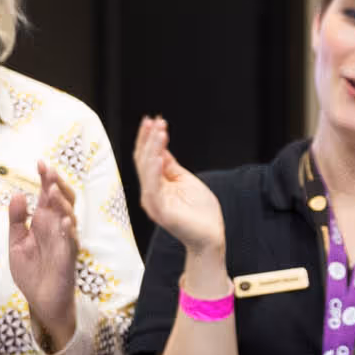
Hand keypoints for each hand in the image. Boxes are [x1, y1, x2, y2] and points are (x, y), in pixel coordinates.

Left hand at [5, 164, 82, 351]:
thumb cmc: (31, 272)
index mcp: (44, 222)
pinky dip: (69, 231)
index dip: (46, 179)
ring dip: (62, 203)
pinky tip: (65, 221)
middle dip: (57, 185)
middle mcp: (56, 228)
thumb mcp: (17, 243)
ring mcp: (64, 242)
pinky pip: (71, 242)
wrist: (40, 301)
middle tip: (49, 172)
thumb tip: (18, 194)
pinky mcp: (68, 258)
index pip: (47, 195)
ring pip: (69, 217)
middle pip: (63, 200)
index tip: (40, 163)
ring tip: (52, 191)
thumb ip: (17, 220)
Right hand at [133, 117, 227, 260]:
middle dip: (149, 139)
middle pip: (143, 161)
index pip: (146, 158)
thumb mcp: (185, 180)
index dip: (148, 138)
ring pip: (146, 171)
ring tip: (159, 132)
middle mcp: (150, 193)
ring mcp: (154, 203)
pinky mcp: (161, 212)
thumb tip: (160, 148)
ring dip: (152, 149)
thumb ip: (170, 166)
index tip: (153, 119)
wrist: (210, 236)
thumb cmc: (200, 211)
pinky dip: (154, 172)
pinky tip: (158, 157)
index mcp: (155, 185)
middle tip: (155, 120)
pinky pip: (153, 189)